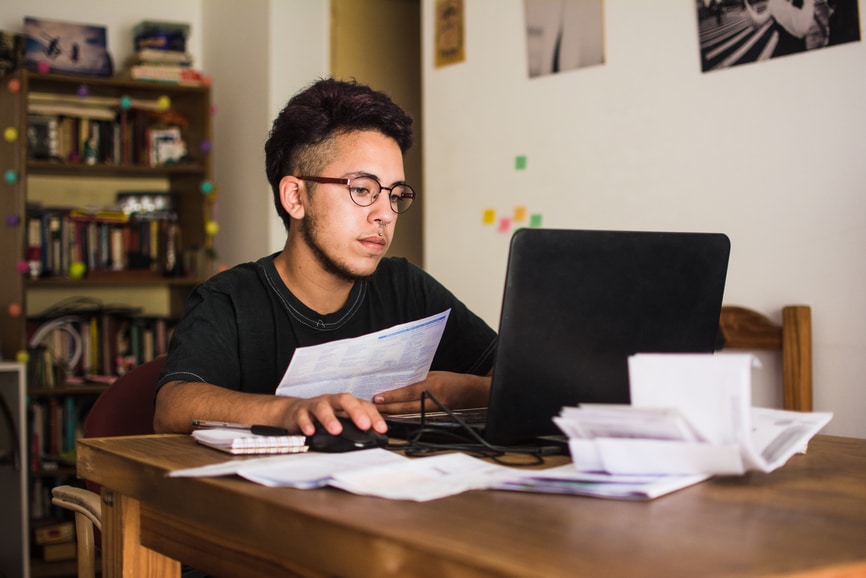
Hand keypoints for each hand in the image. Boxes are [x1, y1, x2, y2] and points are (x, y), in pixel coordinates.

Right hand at [286, 393, 387, 436]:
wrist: (294, 412)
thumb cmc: (322, 416)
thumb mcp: (341, 420)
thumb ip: (356, 427)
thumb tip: (375, 438)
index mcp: (345, 403)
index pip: (363, 405)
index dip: (374, 416)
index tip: (381, 429)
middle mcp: (331, 401)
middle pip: (345, 400)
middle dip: (356, 412)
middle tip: (364, 425)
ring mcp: (315, 405)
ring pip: (322, 407)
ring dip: (330, 418)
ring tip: (336, 430)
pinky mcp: (299, 412)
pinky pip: (302, 416)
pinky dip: (306, 424)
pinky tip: (310, 432)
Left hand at [372, 371, 490, 413]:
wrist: (470, 393)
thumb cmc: (451, 380)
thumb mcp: (434, 374)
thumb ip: (417, 379)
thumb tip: (397, 382)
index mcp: (432, 384)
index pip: (408, 391)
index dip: (392, 396)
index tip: (377, 398)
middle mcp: (433, 399)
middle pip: (406, 406)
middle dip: (388, 408)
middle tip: (372, 408)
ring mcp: (435, 410)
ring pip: (409, 414)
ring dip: (393, 414)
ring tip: (378, 413)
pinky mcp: (435, 417)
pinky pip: (416, 417)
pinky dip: (403, 417)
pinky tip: (393, 416)